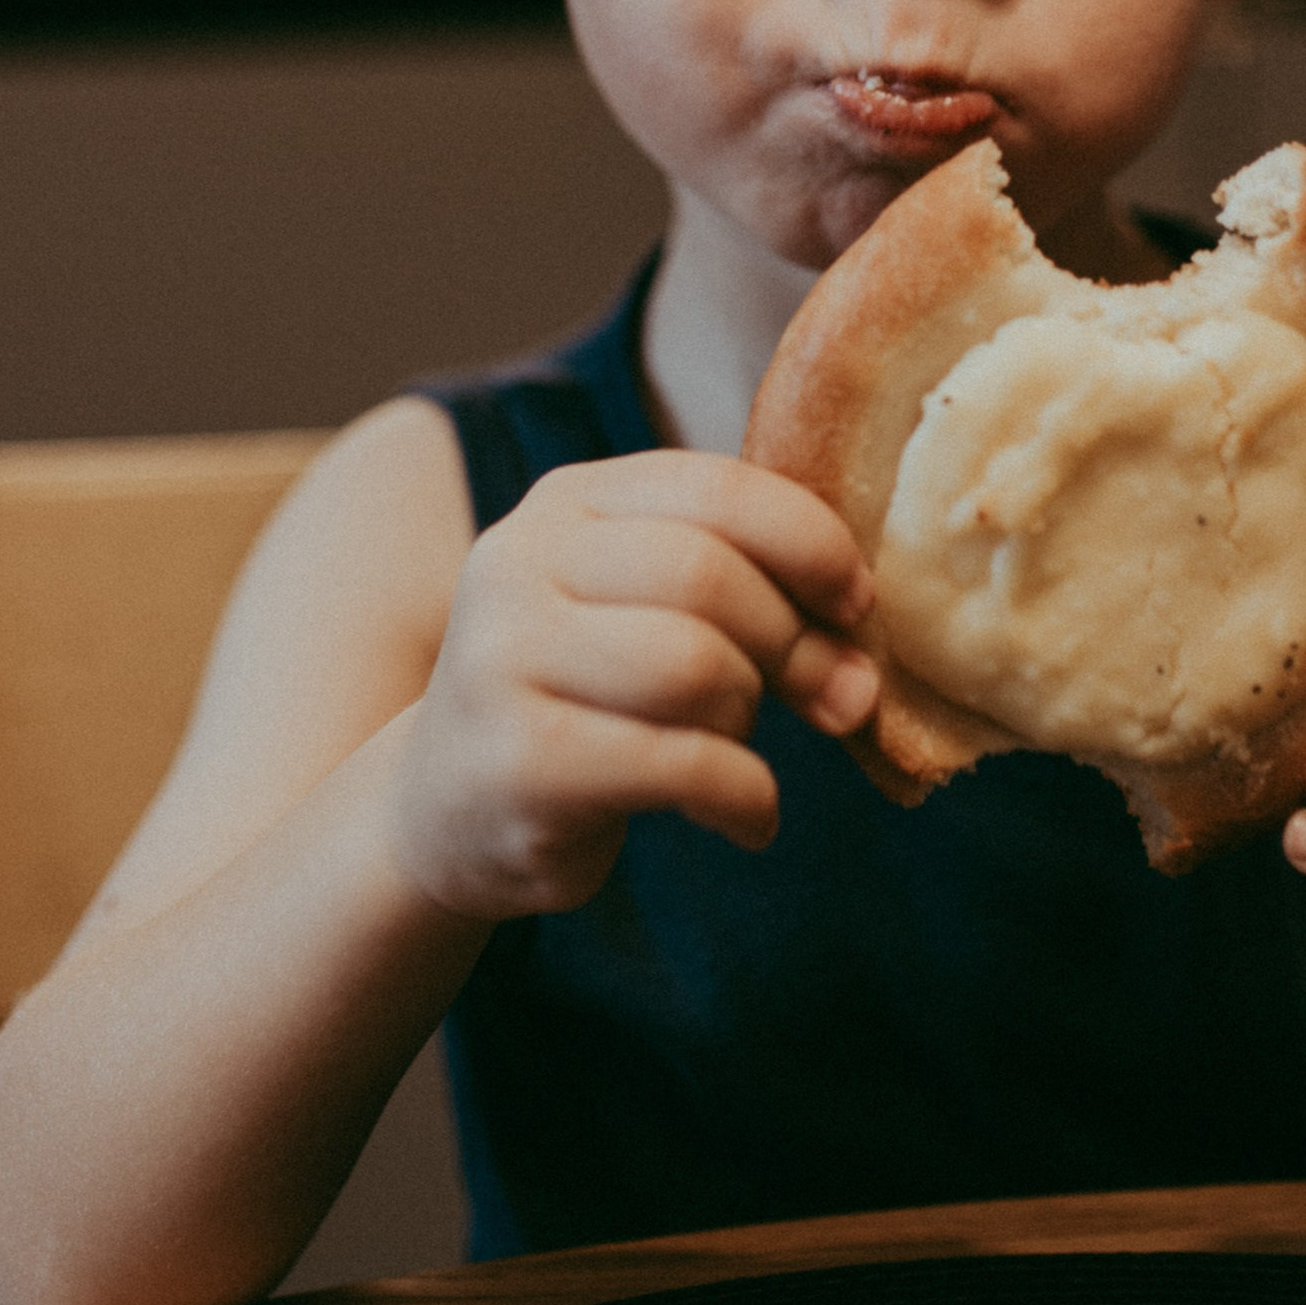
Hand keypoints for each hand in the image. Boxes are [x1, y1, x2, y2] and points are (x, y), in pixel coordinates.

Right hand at [390, 453, 875, 923]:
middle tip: (837, 698)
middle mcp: (518, 562)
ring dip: (752, 717)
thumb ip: (741, 590)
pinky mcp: (518, 763)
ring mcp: (504, 661)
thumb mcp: (642, 608)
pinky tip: (747, 818)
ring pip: (694, 665)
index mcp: (566, 502)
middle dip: (795, 641)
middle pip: (708, 575)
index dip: (810, 541)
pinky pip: (679, 764)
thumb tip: (859, 649)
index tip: (856, 602)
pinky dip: (744, 796)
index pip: (716, 487)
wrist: (445, 804)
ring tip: (742, 749)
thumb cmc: (583, 695)